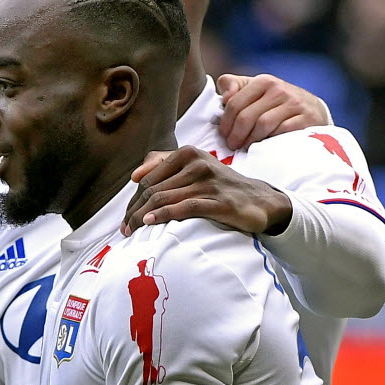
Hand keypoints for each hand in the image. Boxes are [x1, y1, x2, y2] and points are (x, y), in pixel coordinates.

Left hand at [123, 147, 292, 236]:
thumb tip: (134, 175)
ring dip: (141, 217)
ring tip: (132, 231)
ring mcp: (208, 182)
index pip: (148, 178)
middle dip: (133, 211)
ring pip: (163, 198)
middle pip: (152, 190)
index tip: (126, 217)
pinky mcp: (218, 201)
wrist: (259, 200)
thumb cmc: (219, 186)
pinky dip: (162, 215)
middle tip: (125, 230)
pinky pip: (183, 207)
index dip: (132, 199)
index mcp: (188, 153)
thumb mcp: (194, 167)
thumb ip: (164, 163)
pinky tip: (149, 222)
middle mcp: (197, 164)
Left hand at [216, 73, 329, 150]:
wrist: (312, 109)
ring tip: (245, 147)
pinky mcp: (306, 118)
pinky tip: (264, 146)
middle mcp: (279, 89)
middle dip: (235, 135)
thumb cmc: (276, 102)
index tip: (223, 135)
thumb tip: (224, 96)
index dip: (225, 123)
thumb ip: (234, 85)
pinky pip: (281, 132)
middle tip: (232, 145)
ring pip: (262, 125)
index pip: (234, 103)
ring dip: (250, 140)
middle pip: (246, 117)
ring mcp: (294, 103)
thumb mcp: (255, 89)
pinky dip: (269, 141)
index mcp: (263, 81)